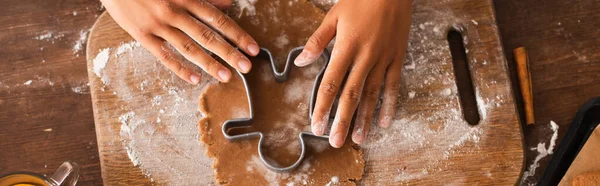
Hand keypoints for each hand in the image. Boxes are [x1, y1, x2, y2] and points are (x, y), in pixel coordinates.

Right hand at [101, 0, 259, 82]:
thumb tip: (228, 4)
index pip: (218, 19)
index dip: (238, 35)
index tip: (253, 49)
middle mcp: (174, 12)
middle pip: (207, 36)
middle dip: (230, 53)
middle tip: (247, 67)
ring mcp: (158, 25)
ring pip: (188, 48)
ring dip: (209, 63)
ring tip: (226, 76)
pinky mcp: (142, 35)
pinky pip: (164, 55)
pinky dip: (180, 68)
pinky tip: (194, 79)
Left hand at [295, 0, 412, 146]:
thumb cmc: (361, 0)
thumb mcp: (334, 16)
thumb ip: (317, 41)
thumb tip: (300, 62)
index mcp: (346, 47)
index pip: (331, 83)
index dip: (323, 106)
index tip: (317, 126)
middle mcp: (365, 57)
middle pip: (351, 94)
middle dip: (342, 120)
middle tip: (335, 142)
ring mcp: (384, 59)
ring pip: (373, 94)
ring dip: (365, 118)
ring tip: (358, 138)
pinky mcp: (397, 58)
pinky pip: (394, 85)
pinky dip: (390, 104)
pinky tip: (385, 122)